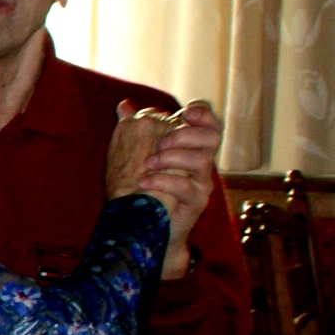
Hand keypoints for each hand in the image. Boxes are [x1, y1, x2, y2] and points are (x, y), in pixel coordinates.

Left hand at [107, 100, 220, 280]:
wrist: (150, 228)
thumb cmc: (146, 189)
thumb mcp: (139, 157)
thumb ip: (135, 130)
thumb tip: (123, 106)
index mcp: (191, 147)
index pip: (209, 123)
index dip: (203, 114)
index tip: (185, 112)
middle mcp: (202, 163)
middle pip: (212, 137)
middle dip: (185, 134)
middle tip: (159, 142)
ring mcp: (202, 183)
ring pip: (201, 161)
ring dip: (171, 157)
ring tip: (147, 164)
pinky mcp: (196, 203)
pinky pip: (186, 187)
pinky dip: (163, 181)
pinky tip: (144, 181)